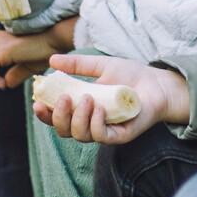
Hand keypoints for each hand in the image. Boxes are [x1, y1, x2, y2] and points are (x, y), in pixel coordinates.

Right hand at [31, 54, 191, 144]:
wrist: (158, 83)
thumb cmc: (131, 76)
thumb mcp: (101, 65)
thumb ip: (77, 65)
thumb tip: (51, 60)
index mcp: (82, 108)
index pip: (57, 117)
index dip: (45, 114)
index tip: (37, 103)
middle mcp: (90, 122)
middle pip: (64, 130)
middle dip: (58, 117)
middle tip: (64, 98)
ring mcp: (104, 131)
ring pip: (80, 135)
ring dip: (78, 118)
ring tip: (87, 98)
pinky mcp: (120, 135)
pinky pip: (101, 137)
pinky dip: (95, 124)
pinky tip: (99, 109)